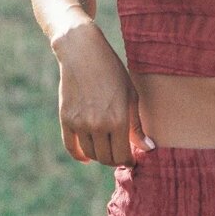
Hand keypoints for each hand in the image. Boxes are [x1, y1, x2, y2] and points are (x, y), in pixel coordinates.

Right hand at [52, 23, 154, 166]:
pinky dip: (79, 155)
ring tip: (106, 150)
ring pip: (90, 154)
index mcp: (119, 120)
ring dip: (99, 157)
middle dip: (114, 160)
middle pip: (106, 158)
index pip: (122, 156)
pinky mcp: (66, 119)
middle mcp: (98, 125)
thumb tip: (148, 148)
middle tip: (119, 154)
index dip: (128, 161)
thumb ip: (137, 125)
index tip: (130, 160)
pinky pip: (71, 147)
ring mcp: (80, 123)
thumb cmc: (112, 72)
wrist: (83, 53)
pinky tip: (86, 157)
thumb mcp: (131, 96)